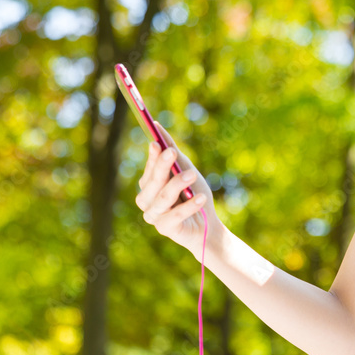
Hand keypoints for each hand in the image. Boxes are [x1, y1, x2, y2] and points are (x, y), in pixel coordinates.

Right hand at [135, 121, 224, 260]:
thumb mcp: (185, 169)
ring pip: (162, 198)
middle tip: (173, 152)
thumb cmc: (193, 194)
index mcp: (149, 185)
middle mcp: (146, 200)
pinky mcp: (165, 229)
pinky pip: (174, 216)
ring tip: (192, 174)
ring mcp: (153, 216)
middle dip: (162, 166)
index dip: (153, 156)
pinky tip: (201, 198)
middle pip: (152, 182)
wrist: (207, 224)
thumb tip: (156, 125)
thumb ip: (172, 151)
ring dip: (177, 184)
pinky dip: (188, 206)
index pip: (149, 168)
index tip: (158, 143)